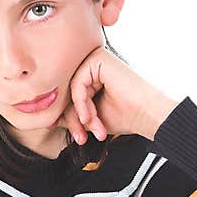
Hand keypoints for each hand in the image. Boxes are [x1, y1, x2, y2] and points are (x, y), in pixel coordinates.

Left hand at [51, 46, 179, 142]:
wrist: (147, 115)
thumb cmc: (126, 116)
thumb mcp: (90, 117)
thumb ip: (71, 114)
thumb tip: (49, 118)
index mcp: (92, 75)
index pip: (69, 95)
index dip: (70, 119)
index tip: (77, 136)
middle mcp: (93, 63)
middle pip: (68, 92)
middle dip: (73, 119)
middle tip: (82, 138)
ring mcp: (95, 58)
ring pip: (70, 89)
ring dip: (78, 114)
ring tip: (93, 128)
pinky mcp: (98, 58)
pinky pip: (77, 83)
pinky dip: (80, 103)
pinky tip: (90, 117)